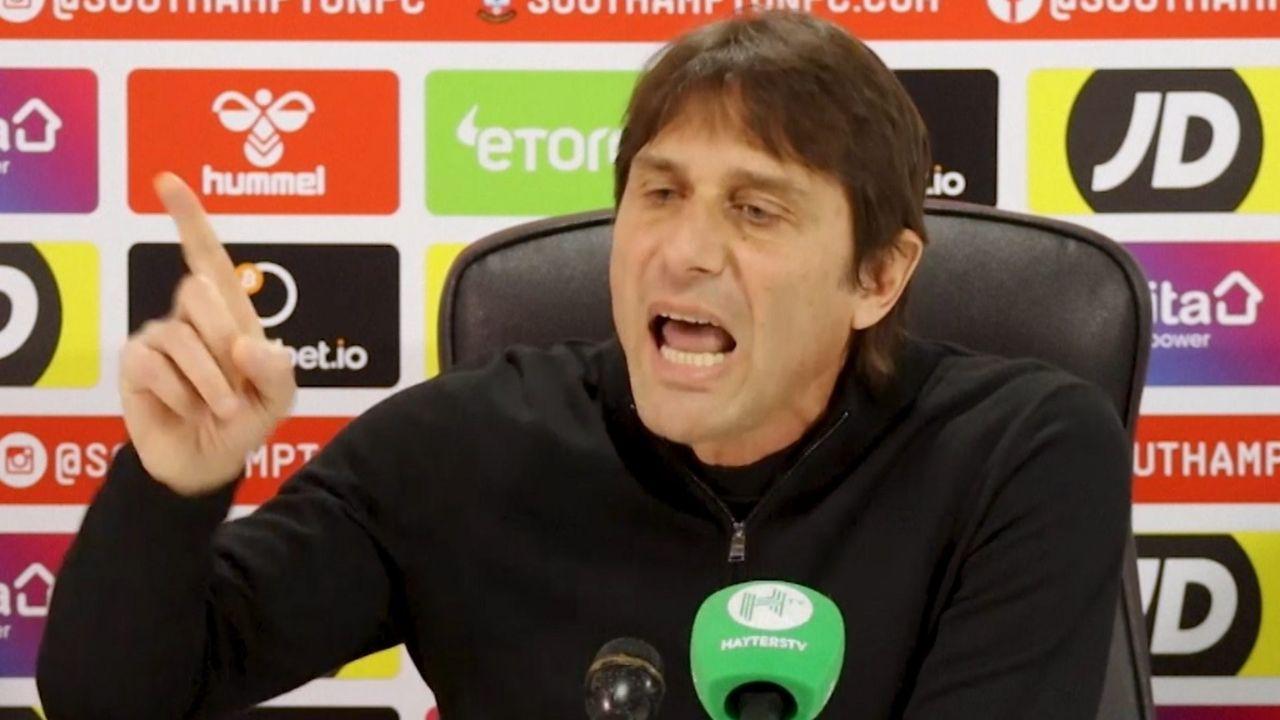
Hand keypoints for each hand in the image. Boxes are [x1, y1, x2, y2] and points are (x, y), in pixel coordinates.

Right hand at [119, 172, 296, 495]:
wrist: (208, 462)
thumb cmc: (244, 419)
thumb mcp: (278, 398)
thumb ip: (276, 370)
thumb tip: (243, 343)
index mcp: (231, 313)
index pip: (209, 257)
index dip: (189, 219)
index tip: (167, 182)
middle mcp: (191, 317)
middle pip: (200, 291)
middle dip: (223, 339)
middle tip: (236, 387)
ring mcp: (160, 338)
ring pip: (181, 338)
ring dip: (209, 384)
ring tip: (216, 408)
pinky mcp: (135, 364)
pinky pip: (154, 367)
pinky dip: (180, 396)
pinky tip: (183, 409)